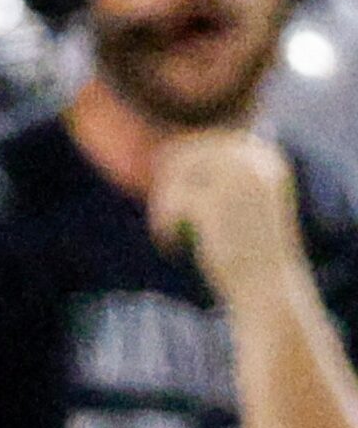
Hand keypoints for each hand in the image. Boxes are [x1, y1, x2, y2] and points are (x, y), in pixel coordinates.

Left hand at [150, 131, 302, 305]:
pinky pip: (171, 201)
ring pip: (176, 174)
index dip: (181, 163)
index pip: (208, 140)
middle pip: (187, 153)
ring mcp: (234, 180)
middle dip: (167, 182)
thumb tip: (163, 152)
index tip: (171, 192)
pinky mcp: (214, 203)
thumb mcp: (235, 204)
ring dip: (163, 204)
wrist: (266, 287)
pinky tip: (173, 248)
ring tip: (168, 232)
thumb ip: (211, 177)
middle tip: (165, 216)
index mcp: (263, 157)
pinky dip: (163, 225)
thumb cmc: (247, 249)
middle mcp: (252, 161)